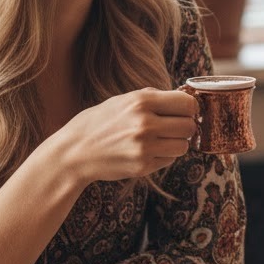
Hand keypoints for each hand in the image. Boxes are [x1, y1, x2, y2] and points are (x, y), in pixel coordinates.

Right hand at [54, 87, 197, 186]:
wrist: (74, 152)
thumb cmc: (99, 123)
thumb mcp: (123, 100)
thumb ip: (153, 97)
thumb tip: (182, 97)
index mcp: (142, 101)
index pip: (187, 103)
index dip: (189, 108)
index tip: (185, 111)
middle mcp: (145, 123)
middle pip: (189, 126)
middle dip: (185, 126)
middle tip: (173, 127)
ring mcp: (144, 147)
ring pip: (183, 146)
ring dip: (176, 143)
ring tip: (161, 139)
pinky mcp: (142, 167)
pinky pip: (169, 160)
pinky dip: (164, 156)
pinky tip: (148, 151)